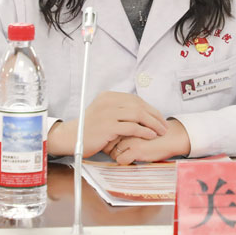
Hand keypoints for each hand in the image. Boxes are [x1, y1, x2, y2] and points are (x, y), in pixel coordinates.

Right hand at [47, 91, 167, 156]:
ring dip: (153, 124)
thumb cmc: (89, 129)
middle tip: (164, 125)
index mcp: (108, 96)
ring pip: (138, 115)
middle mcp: (108, 102)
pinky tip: (151, 135)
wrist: (71, 138)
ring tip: (161, 131)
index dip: (150, 108)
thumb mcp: (103, 112)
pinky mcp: (108, 127)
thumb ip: (118, 110)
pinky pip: (132, 127)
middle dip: (155, 116)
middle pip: (139, 105)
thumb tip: (139, 112)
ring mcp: (108, 113)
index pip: (135, 100)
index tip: (159, 117)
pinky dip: (144, 131)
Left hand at [107, 119, 190, 164]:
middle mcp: (126, 128)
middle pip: (108, 143)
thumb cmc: (154, 134)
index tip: (114, 145)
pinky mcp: (136, 149)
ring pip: (113, 153)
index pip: (108, 133)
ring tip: (129, 155)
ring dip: (118, 156)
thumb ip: (124, 129)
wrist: (171, 137)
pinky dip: (125, 162)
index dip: (110, 141)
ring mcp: (130, 138)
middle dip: (111, 149)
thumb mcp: (137, 127)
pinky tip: (133, 158)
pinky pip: (121, 160)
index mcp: (125, 120)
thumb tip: (107, 141)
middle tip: (120, 152)